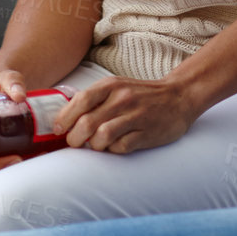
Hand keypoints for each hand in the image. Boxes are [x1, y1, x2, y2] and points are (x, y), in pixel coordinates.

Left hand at [55, 75, 203, 154]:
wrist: (178, 97)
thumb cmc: (141, 95)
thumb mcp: (117, 87)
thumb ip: (94, 98)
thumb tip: (65, 115)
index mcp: (111, 85)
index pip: (80, 101)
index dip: (64, 118)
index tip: (57, 129)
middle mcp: (122, 98)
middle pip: (87, 123)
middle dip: (74, 138)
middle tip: (74, 143)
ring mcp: (136, 116)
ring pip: (102, 136)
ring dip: (93, 146)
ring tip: (95, 146)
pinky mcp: (147, 133)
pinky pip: (121, 147)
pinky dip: (113, 150)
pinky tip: (114, 146)